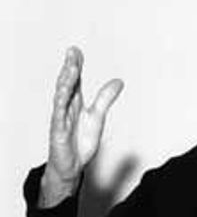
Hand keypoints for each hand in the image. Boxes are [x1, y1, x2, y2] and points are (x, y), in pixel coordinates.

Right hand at [46, 46, 123, 186]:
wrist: (72, 166)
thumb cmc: (80, 142)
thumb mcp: (97, 117)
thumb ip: (105, 98)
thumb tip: (119, 81)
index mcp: (75, 103)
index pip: (75, 81)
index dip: (75, 66)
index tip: (76, 51)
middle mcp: (66, 108)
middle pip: (67, 84)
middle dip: (69, 68)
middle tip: (72, 52)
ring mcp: (60, 119)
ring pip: (61, 97)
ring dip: (66, 81)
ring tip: (71, 67)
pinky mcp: (58, 131)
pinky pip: (58, 115)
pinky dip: (61, 103)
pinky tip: (64, 92)